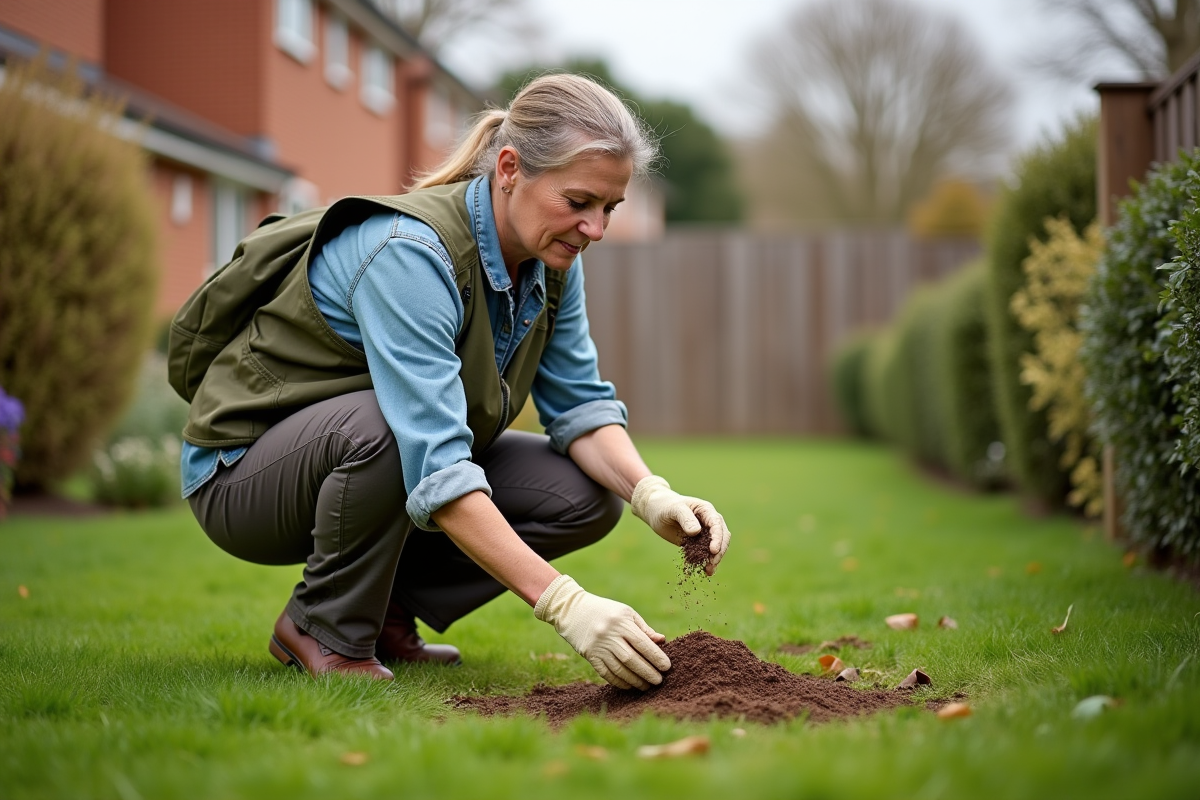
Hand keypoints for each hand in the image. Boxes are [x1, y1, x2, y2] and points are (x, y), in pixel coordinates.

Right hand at [534, 574, 670, 689]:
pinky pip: (606, 673)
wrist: (573, 610)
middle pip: (631, 659)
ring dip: (635, 680)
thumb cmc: (605, 611)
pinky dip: (619, 681)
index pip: (642, 643)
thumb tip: (662, 641)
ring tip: (647, 686)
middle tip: (659, 681)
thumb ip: (644, 628)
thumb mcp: (625, 613)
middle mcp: (609, 635)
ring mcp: (598, 646)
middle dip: (647, 672)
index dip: (656, 656)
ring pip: (619, 669)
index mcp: (621, 622)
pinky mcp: (589, 655)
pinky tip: (630, 685)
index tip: (667, 667)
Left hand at [631, 475, 730, 574]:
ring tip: (708, 571)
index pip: (716, 524)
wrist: (656, 511)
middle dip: (719, 551)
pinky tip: (705, 572)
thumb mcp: (674, 509)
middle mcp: (709, 521)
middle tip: (712, 564)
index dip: (717, 537)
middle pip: (722, 537)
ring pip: (716, 546)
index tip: (713, 550)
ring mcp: (704, 533)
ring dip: (715, 559)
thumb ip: (685, 518)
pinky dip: (706, 561)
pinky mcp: (697, 543)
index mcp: (706, 510)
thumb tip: (697, 531)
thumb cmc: (665, 505)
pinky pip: (705, 553)